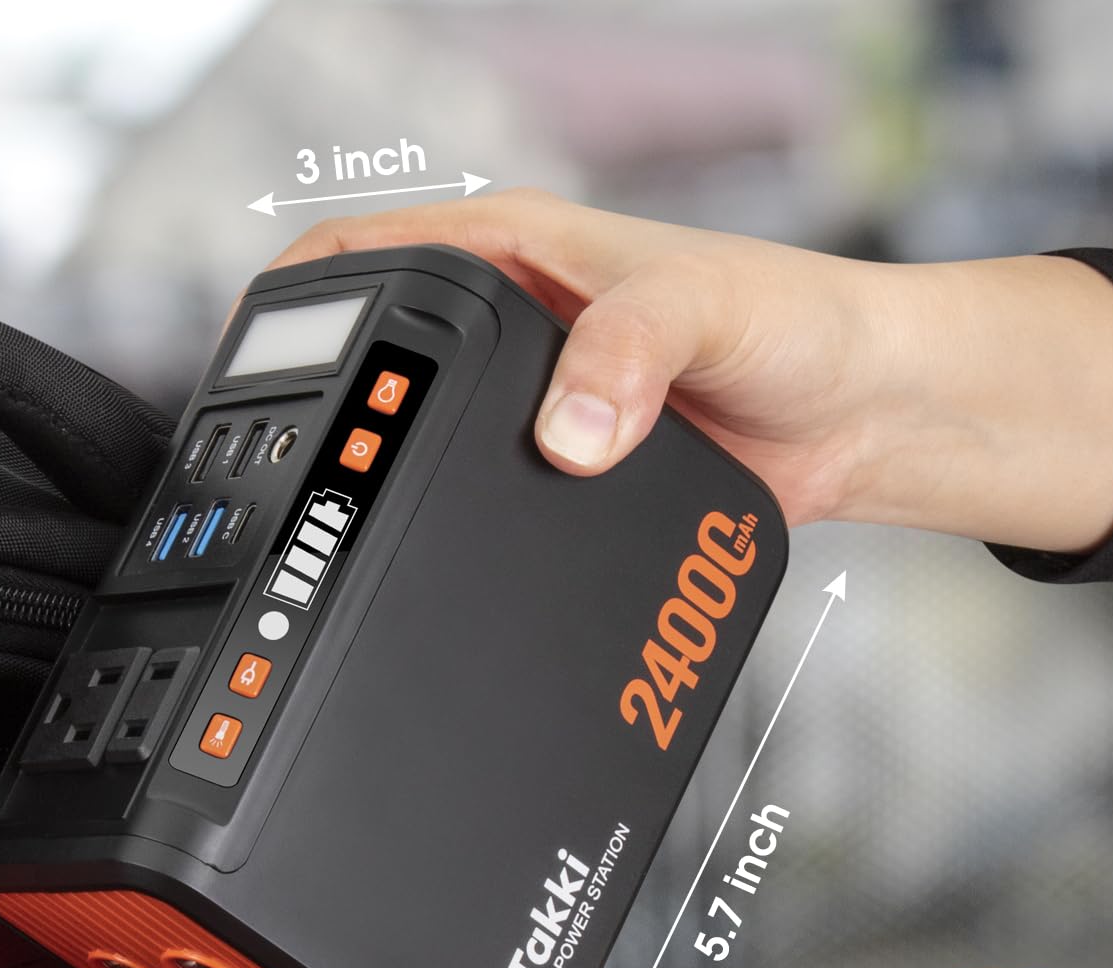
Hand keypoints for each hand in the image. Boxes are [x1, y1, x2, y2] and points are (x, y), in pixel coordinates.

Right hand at [268, 190, 1112, 550]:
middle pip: (380, 367)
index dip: (299, 303)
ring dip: (395, 490)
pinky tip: (451, 569)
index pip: (368, 257)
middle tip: (302, 486)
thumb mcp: (707, 310)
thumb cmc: (798, 322)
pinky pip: (485, 509)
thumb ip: (631, 356)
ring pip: (426, 449)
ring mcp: (531, 409)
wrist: (860, 416)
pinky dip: (459, 537)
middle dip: (336, 418)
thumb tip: (562, 435)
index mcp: (516, 253)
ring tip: (356, 539)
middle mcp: (511, 329)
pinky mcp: (562, 479)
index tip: (251, 366)